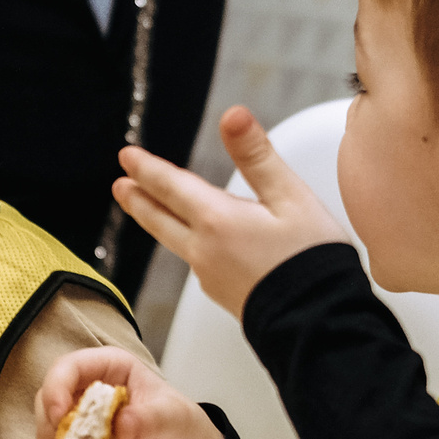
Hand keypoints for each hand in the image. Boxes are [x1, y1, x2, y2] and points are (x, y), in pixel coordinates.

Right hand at [34, 347, 224, 438]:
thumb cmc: (183, 428)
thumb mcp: (174, 419)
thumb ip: (150, 419)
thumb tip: (121, 426)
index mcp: (109, 370)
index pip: (67, 368)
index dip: (56, 388)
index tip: (61, 414)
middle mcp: (86, 394)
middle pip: (46, 403)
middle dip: (57, 429)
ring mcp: (79, 426)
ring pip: (46, 436)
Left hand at [111, 105, 344, 317]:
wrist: (319, 323)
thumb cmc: (312, 261)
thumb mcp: (291, 198)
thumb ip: (258, 156)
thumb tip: (233, 115)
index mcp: (217, 220)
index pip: (170, 186)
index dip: (146, 168)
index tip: (127, 155)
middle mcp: (204, 250)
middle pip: (160, 219)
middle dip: (138, 199)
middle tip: (120, 186)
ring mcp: (210, 276)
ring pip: (173, 241)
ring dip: (157, 220)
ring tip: (148, 210)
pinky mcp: (223, 294)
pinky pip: (196, 261)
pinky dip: (186, 243)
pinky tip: (196, 243)